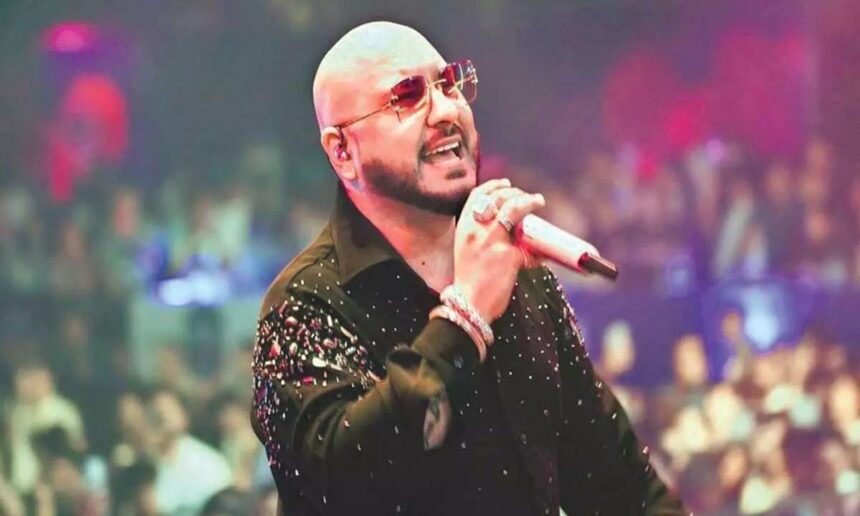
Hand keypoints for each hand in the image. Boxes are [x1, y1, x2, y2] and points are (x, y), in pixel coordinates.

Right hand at [452, 179, 544, 321]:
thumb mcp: (467, 251)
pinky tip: (543, 252)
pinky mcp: (509, 255)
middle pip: (499, 198)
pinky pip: (529, 246)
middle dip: (516, 193)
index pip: (478, 196)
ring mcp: (492, 241)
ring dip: (529, 201)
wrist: (469, 305)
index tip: (507, 184)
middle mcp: (476, 230)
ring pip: (514, 208)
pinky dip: (538, 249)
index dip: (494, 186)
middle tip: (528, 198)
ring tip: (538, 201)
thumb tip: (511, 231)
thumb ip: (482, 237)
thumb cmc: (469, 281)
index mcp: (464, 228)